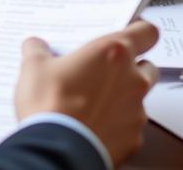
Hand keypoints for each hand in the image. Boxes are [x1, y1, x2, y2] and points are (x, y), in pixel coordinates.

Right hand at [14, 21, 159, 166]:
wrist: (57, 151)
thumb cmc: (51, 106)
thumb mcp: (34, 67)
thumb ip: (38, 50)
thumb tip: (36, 46)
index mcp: (113, 53)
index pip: (147, 32)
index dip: (140, 31)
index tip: (131, 32)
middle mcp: (132, 80)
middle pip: (148, 66)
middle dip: (132, 67)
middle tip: (106, 71)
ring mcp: (136, 112)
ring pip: (139, 98)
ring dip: (123, 97)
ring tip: (94, 102)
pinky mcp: (134, 139)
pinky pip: (131, 126)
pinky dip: (117, 124)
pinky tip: (95, 124)